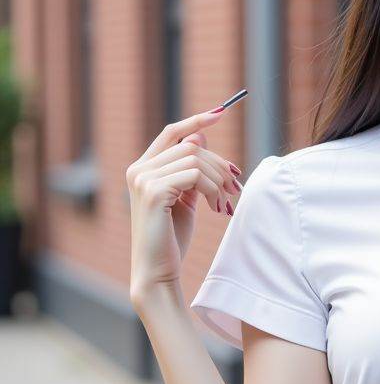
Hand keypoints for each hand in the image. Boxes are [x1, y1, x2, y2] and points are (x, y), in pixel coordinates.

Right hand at [126, 107, 242, 298]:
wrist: (158, 271)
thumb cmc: (171, 239)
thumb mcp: (185, 199)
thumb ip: (190, 170)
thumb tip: (200, 137)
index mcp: (143, 169)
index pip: (171, 133)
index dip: (196, 121)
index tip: (221, 112)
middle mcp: (138, 169)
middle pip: (191, 147)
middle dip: (220, 165)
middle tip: (237, 188)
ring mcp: (142, 179)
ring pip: (196, 158)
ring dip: (219, 180)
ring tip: (225, 203)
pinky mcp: (153, 191)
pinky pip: (195, 175)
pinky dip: (212, 189)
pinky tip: (217, 208)